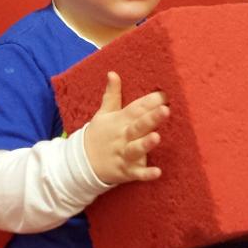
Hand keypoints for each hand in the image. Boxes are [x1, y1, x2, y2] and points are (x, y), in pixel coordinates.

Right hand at [84, 71, 169, 185]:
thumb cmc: (99, 135)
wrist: (81, 163)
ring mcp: (124, 155)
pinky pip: (137, 174)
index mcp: (119, 121)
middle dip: (150, 119)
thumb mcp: (103, 114)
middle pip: (137, 126)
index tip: (164, 94)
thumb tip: (113, 73)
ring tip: (157, 137)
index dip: (149, 102)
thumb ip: (112, 94)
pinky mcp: (126, 171)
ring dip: (145, 144)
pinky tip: (158, 172)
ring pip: (136, 149)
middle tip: (165, 110)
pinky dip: (146, 174)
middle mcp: (122, 137)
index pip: (135, 109)